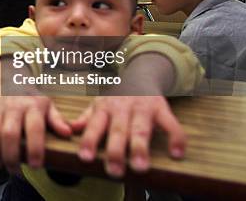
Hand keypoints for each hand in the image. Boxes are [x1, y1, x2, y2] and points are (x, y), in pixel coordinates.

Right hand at [0, 91, 71, 173]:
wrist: (11, 79)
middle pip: (9, 134)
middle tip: (14, 172)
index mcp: (33, 106)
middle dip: (10, 156)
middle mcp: (14, 107)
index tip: (35, 166)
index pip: (34, 128)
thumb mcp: (48, 105)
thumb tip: (68, 133)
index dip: (35, 148)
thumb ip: (57, 120)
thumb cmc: (32, 98)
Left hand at [70, 96, 185, 177]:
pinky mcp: (162, 107)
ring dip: (140, 148)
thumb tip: (69, 130)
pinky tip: (176, 154)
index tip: (85, 158)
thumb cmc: (116, 99)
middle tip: (114, 171)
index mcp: (104, 107)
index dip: (89, 141)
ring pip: (141, 129)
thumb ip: (86, 119)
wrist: (140, 75)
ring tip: (140, 167)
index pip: (95, 125)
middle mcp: (122, 107)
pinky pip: (171, 123)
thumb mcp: (98, 105)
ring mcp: (143, 107)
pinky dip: (175, 137)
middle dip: (116, 150)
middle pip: (118, 130)